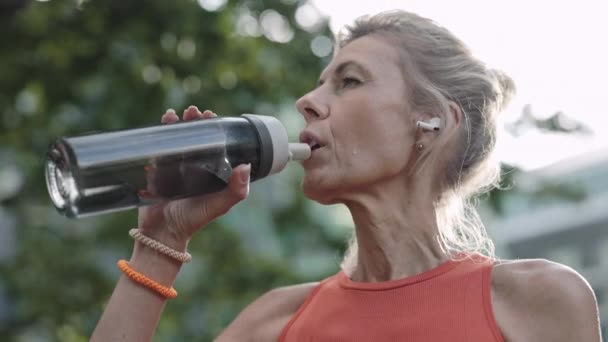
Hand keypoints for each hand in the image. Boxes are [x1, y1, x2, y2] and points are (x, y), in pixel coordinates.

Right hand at [136, 105, 250, 248]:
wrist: (163, 233)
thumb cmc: (193, 219)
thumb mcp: (219, 205)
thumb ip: (235, 190)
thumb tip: (245, 166)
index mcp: (211, 173)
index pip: (216, 145)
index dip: (215, 129)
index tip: (212, 116)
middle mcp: (194, 168)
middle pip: (196, 138)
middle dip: (196, 122)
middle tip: (194, 112)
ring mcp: (175, 168)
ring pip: (177, 140)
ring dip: (178, 124)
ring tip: (178, 114)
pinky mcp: (157, 170)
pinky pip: (159, 147)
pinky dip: (161, 133)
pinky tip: (164, 121)